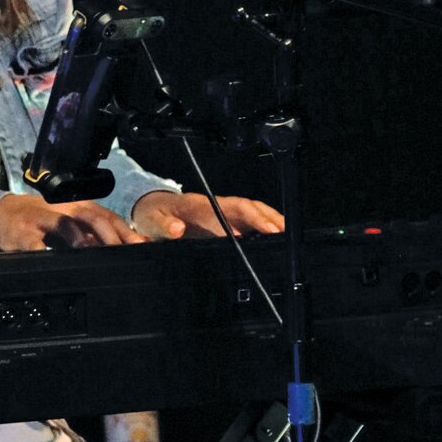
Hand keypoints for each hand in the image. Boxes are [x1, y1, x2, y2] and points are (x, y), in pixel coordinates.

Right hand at [0, 193, 148, 251]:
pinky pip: (33, 243)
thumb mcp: (67, 222)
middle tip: (123, 251)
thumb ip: (93, 234)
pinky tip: (50, 258)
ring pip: (64, 224)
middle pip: (90, 216)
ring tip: (91, 250)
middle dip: (109, 234)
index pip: (106, 215)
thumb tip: (127, 246)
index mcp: (76, 207)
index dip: (124, 230)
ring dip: (79, 237)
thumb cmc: (39, 220)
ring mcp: (42, 220)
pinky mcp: (22, 233)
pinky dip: (42, 251)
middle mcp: (61, 210)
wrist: (1, 214)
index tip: (141, 245)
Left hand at [130, 190, 284, 239]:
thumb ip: (164, 225)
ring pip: (252, 211)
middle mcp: (214, 205)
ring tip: (289, 235)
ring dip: (270, 220)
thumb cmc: (154, 215)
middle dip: (268, 219)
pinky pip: (248, 219)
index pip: (230, 208)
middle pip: (248, 207)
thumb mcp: (152, 221)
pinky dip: (264, 225)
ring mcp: (220, 211)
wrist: (152, 209)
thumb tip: (177, 229)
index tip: (264, 230)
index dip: (250, 218)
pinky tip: (276, 237)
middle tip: (285, 234)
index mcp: (199, 205)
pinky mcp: (224, 219)